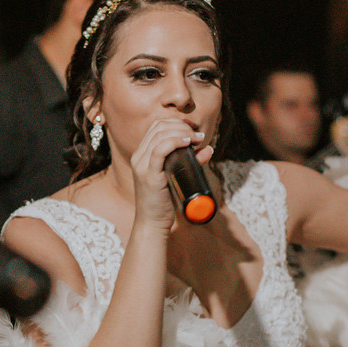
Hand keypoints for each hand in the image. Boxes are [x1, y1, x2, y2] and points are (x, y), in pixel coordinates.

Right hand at [128, 119, 212, 233]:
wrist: (152, 223)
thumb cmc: (164, 201)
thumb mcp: (178, 177)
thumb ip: (191, 162)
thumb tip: (208, 149)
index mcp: (142, 154)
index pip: (157, 127)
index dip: (177, 123)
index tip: (194, 132)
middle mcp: (139, 156)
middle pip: (159, 126)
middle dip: (181, 126)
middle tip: (197, 136)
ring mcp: (141, 165)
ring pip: (160, 134)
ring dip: (182, 132)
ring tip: (196, 139)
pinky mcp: (148, 175)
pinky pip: (160, 149)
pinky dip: (175, 142)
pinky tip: (187, 143)